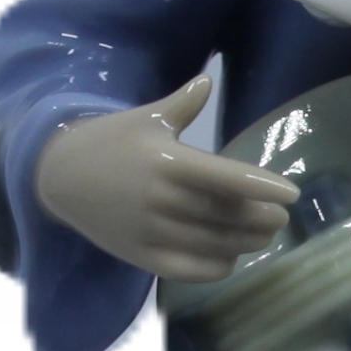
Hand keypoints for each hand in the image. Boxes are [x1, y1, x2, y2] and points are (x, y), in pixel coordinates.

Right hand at [35, 74, 298, 280]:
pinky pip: (191, 269)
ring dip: (247, 243)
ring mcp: (152, 231)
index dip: (263, 186)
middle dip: (262, 218)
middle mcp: (162, 199)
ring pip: (215, 244)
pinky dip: (218, 267)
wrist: (58, 176)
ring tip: (264, 236)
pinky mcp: (143, 256)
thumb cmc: (110, 141)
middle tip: (280, 217)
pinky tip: (231, 256)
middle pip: (227, 215)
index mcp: (168, 161)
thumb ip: (181, 105)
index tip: (291, 193)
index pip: (226, 178)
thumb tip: (207, 81)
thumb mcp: (144, 118)